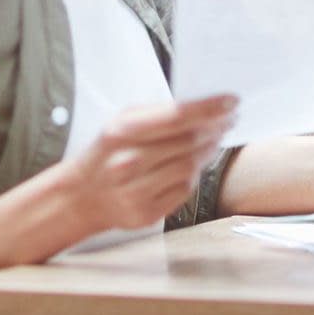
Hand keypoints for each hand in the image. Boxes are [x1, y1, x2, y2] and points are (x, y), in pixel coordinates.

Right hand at [56, 95, 236, 234]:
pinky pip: (184, 190)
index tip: (231, 101)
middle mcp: (127, 163)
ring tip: (215, 138)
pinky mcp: (146, 213)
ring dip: (209, 150)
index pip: (176, 116)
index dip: (208, 108)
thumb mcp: (122, 122)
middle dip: (214, 127)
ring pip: (190, 167)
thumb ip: (158, 113)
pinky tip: (194, 163)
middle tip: (228, 118)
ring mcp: (136, 191)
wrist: (82, 196)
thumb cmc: (109, 152)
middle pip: (188, 141)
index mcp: (121, 132)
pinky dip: (194, 174)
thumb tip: (204, 107)